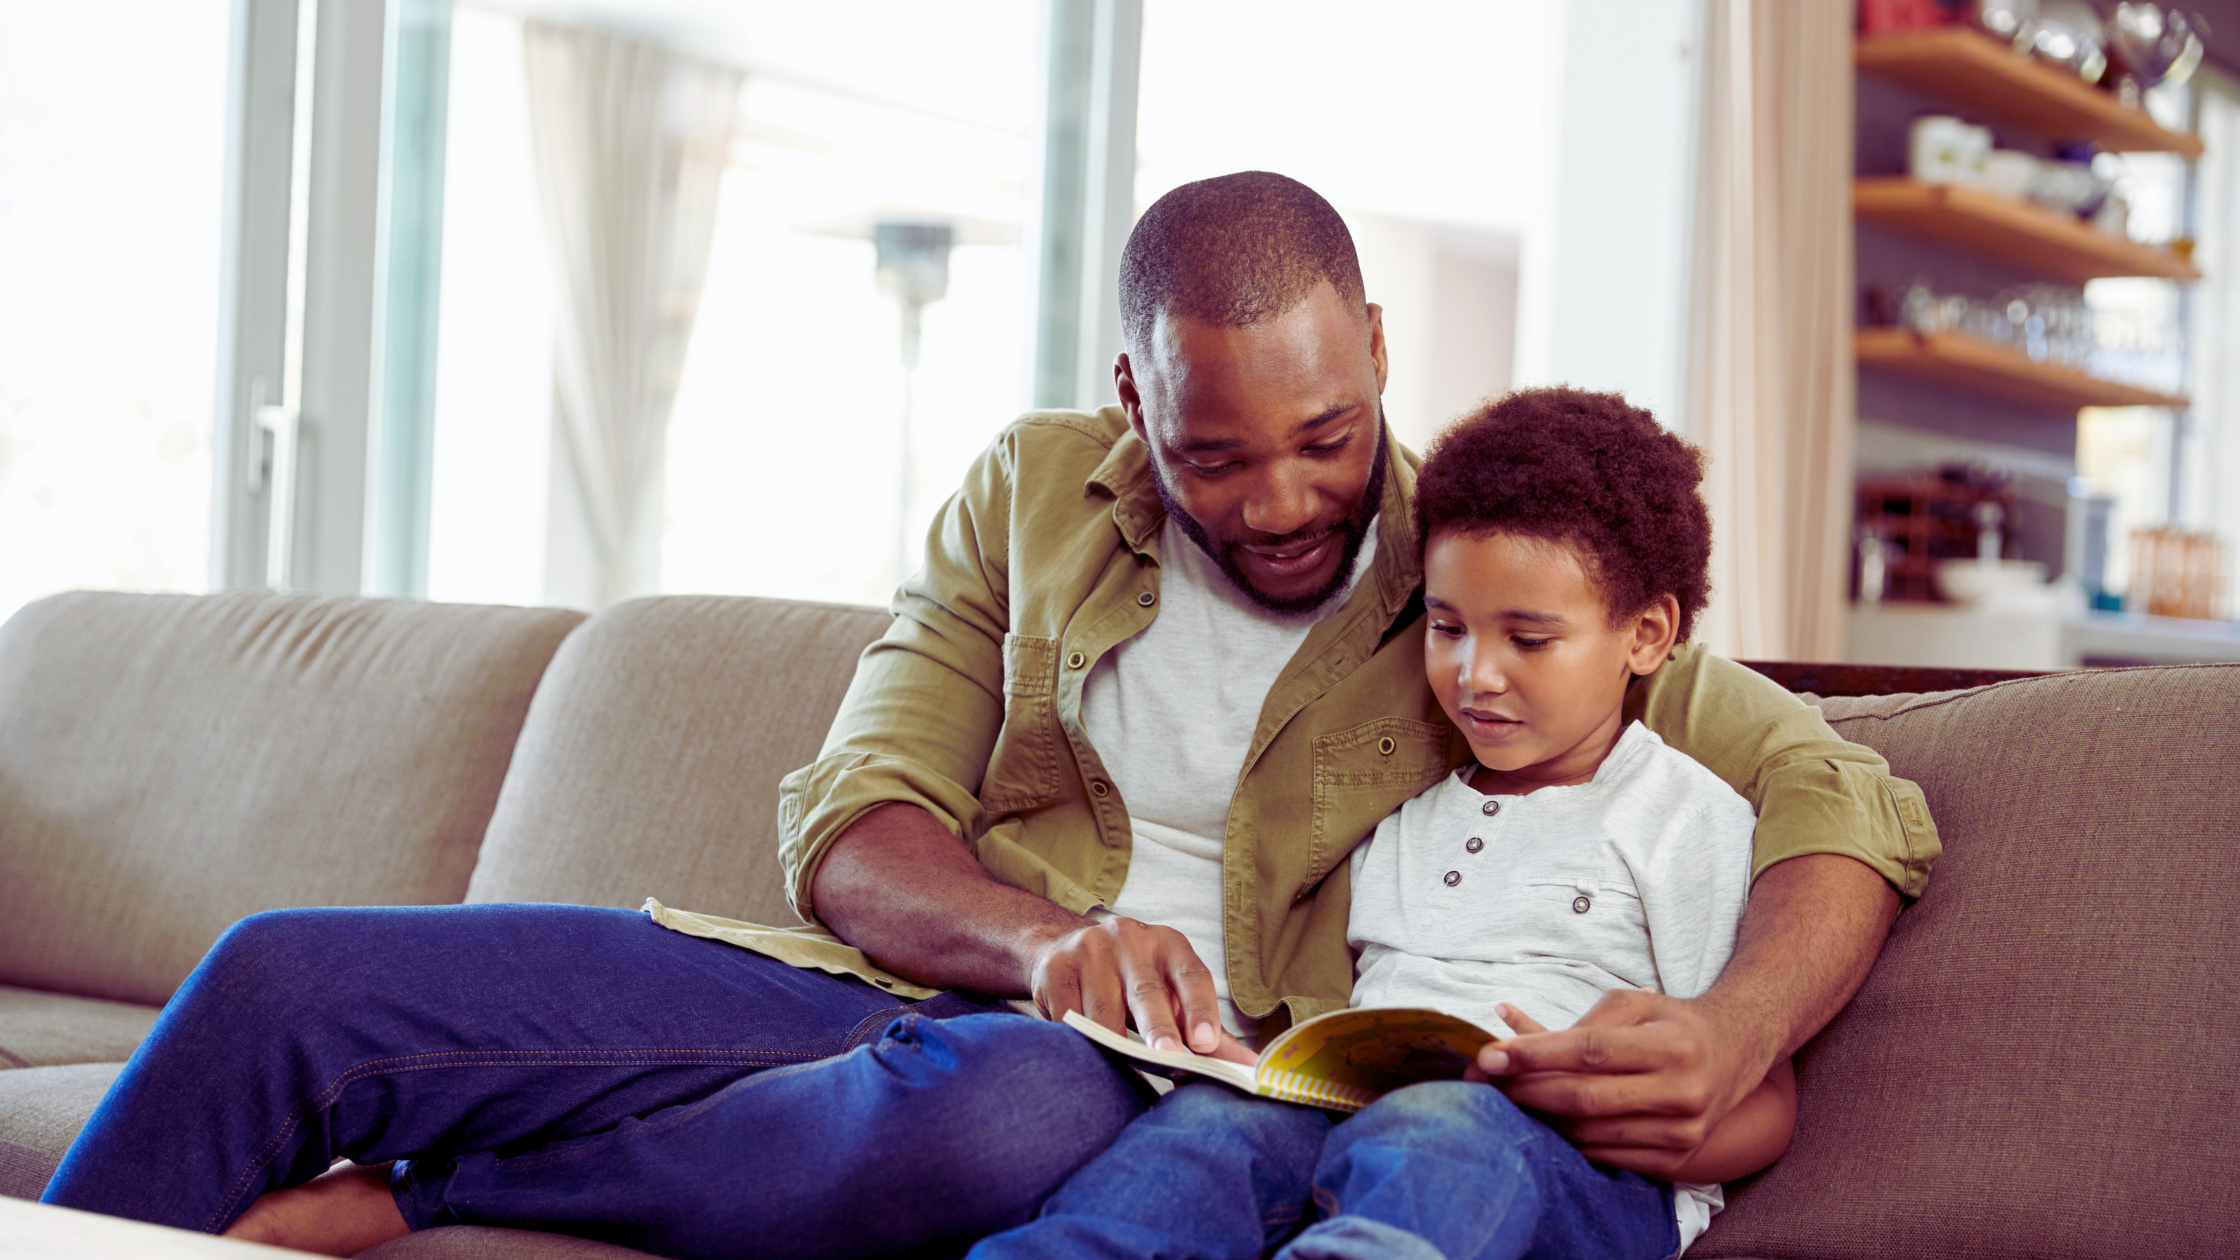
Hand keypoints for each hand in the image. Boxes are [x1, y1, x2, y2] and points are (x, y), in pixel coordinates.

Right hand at [1027, 917, 1234, 1057]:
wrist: (1067, 946)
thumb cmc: (1134, 978)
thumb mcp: (1172, 993)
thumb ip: (1208, 1030)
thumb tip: (1252, 1067)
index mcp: (1169, 944)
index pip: (1192, 976)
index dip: (1201, 1010)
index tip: (1207, 1044)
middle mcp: (1130, 940)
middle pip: (1147, 992)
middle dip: (1158, 1029)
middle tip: (1170, 1059)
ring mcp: (1088, 950)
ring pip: (1103, 1010)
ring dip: (1113, 1044)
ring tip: (1121, 1066)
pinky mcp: (1054, 968)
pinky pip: (1067, 1016)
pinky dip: (1078, 1039)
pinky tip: (1083, 1052)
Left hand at [1472, 991, 1762, 1177]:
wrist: (1734, 1055)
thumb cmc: (1671, 1023)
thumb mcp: (1635, 1005)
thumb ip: (1579, 1022)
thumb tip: (1509, 1029)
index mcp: (1672, 1045)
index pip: (1591, 1051)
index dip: (1536, 1054)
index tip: (1491, 1055)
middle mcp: (1682, 1092)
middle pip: (1584, 1098)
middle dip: (1525, 1089)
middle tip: (1483, 1080)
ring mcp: (1682, 1132)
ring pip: (1589, 1133)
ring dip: (1538, 1116)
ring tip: (1504, 1098)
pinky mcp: (1677, 1159)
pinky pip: (1605, 1156)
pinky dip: (1568, 1139)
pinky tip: (1543, 1120)